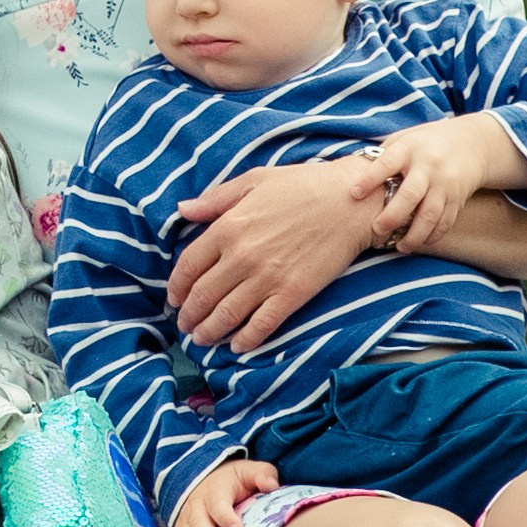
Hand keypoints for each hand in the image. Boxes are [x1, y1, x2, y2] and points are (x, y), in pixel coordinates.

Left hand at [168, 160, 392, 352]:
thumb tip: (182, 210)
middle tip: (184, 326)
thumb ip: (215, 199)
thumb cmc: (303, 185)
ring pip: (227, 315)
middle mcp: (243, 256)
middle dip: (189, 316)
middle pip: (203, 296)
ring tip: (202, 339)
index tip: (174, 298)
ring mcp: (268, 277)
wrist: (352, 201)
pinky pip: (262, 324)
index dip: (177, 288)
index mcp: (228, 227)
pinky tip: (237, 345)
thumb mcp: (254, 181)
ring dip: (209, 331)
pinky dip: (246, 339)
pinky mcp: (294, 293)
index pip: (188, 266)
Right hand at [169, 457, 277, 526]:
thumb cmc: (234, 481)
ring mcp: (185, 525)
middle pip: (198, 526)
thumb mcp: (248, 471)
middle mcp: (195, 508)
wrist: (207, 481)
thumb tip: (271, 485)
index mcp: (214, 492)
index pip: (218, 504)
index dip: (226, 516)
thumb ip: (262, 475)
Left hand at [365, 114, 526, 258]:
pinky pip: (445, 221)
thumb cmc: (425, 143)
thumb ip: (383, 155)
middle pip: (410, 195)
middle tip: (377, 229)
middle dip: (392, 216)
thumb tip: (349, 172)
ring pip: (430, 214)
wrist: (472, 143)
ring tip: (400, 247)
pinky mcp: (458, 198)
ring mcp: (445, 184)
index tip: (353, 193)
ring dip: (415, 234)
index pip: (387, 164)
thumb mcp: (405, 138)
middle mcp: (428, 166)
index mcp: (410, 149)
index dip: (369, 179)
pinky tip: (419, 243)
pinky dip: (433, 235)